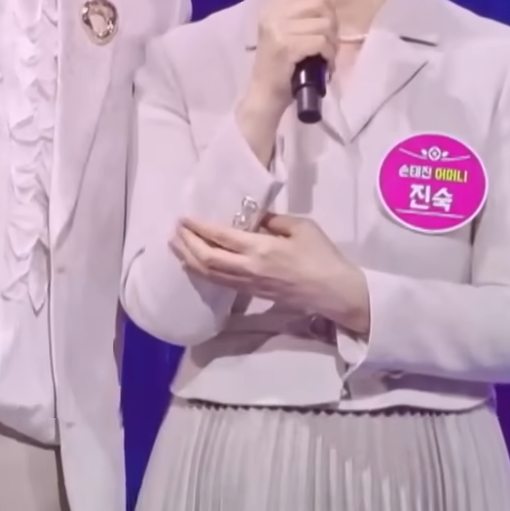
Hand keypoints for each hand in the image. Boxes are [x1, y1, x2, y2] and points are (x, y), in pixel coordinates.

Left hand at [171, 213, 368, 332]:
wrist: (335, 292)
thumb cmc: (322, 256)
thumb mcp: (301, 227)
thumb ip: (272, 220)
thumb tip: (252, 217)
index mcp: (260, 249)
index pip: (220, 237)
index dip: (199, 227)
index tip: (184, 217)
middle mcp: (249, 269)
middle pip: (207, 259)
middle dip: (187, 244)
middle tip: (174, 230)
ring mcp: (249, 285)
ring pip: (210, 274)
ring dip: (189, 259)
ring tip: (176, 246)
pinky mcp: (253, 294)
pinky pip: (220, 284)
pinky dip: (203, 273)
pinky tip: (195, 265)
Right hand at [244, 0, 337, 111]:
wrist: (264, 94)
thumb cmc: (280, 64)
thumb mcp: (285, 31)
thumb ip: (301, 13)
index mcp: (272, 6)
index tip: (324, 17)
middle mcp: (273, 14)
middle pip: (319, 3)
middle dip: (331, 23)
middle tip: (329, 41)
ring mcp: (278, 29)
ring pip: (324, 24)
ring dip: (332, 42)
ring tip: (327, 54)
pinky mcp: (287, 46)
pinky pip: (321, 41)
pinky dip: (329, 54)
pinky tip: (324, 63)